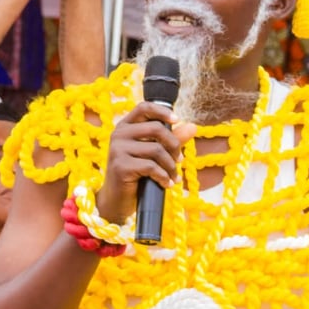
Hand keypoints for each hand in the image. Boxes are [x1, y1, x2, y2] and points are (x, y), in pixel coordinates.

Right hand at [96, 103, 195, 224]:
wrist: (116, 201)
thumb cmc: (136, 175)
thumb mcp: (153, 155)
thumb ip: (171, 139)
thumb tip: (193, 126)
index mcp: (125, 127)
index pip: (144, 108)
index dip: (162, 111)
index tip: (177, 120)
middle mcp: (119, 134)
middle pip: (156, 128)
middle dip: (174, 145)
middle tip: (180, 160)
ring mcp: (117, 150)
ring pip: (156, 150)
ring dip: (171, 166)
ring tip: (174, 176)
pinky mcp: (120, 166)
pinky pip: (151, 167)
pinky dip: (164, 177)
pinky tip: (167, 184)